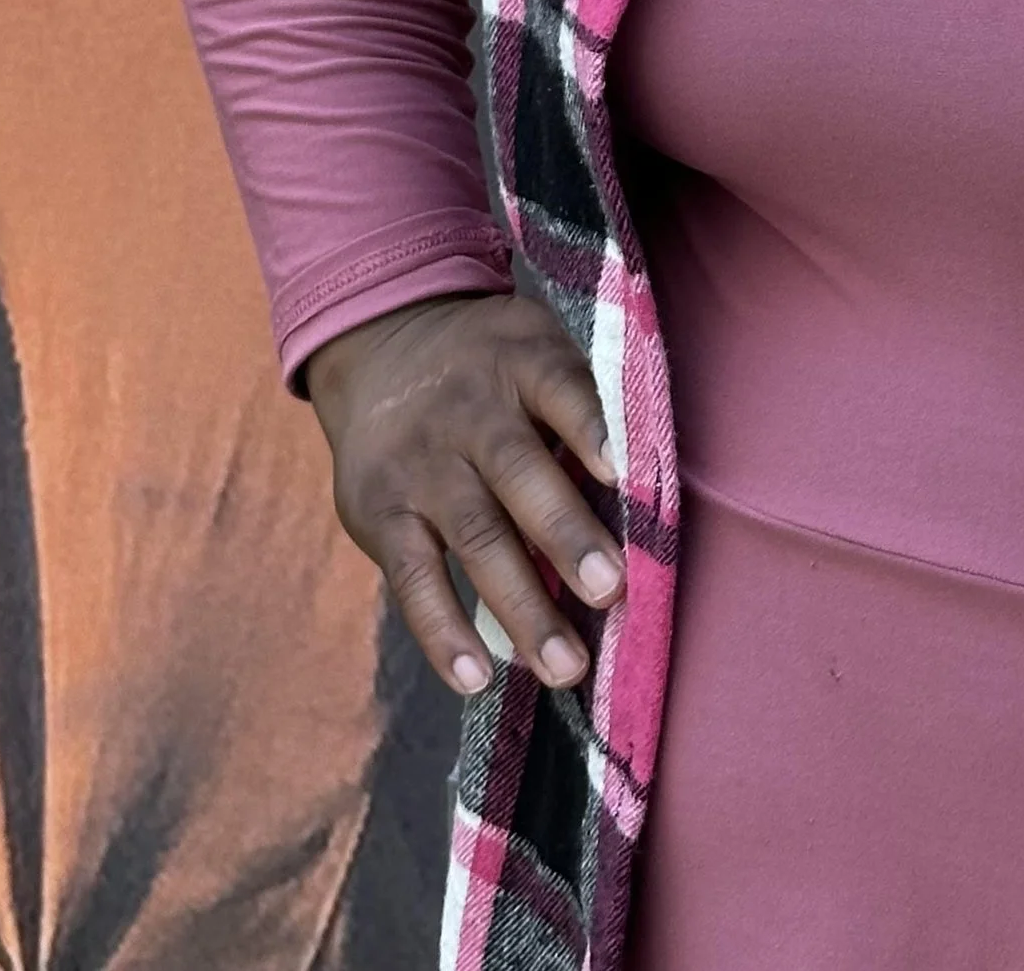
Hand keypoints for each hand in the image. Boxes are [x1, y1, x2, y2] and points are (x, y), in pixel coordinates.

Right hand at [305, 292, 620, 696]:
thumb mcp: (533, 344)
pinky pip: (413, 579)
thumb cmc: (490, 365)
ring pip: (476, 539)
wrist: (379, 347)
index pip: (560, 387)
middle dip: (565, 535)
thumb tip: (644, 490)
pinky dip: (443, 631)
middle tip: (610, 591)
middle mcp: (469, 413)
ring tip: (566, 666)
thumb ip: (581, 401)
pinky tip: (476, 678)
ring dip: (522, 607)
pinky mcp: (381, 515)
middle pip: (520, 474)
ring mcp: (422, 467)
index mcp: (520, 360)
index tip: (623, 471)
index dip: (591, 427)